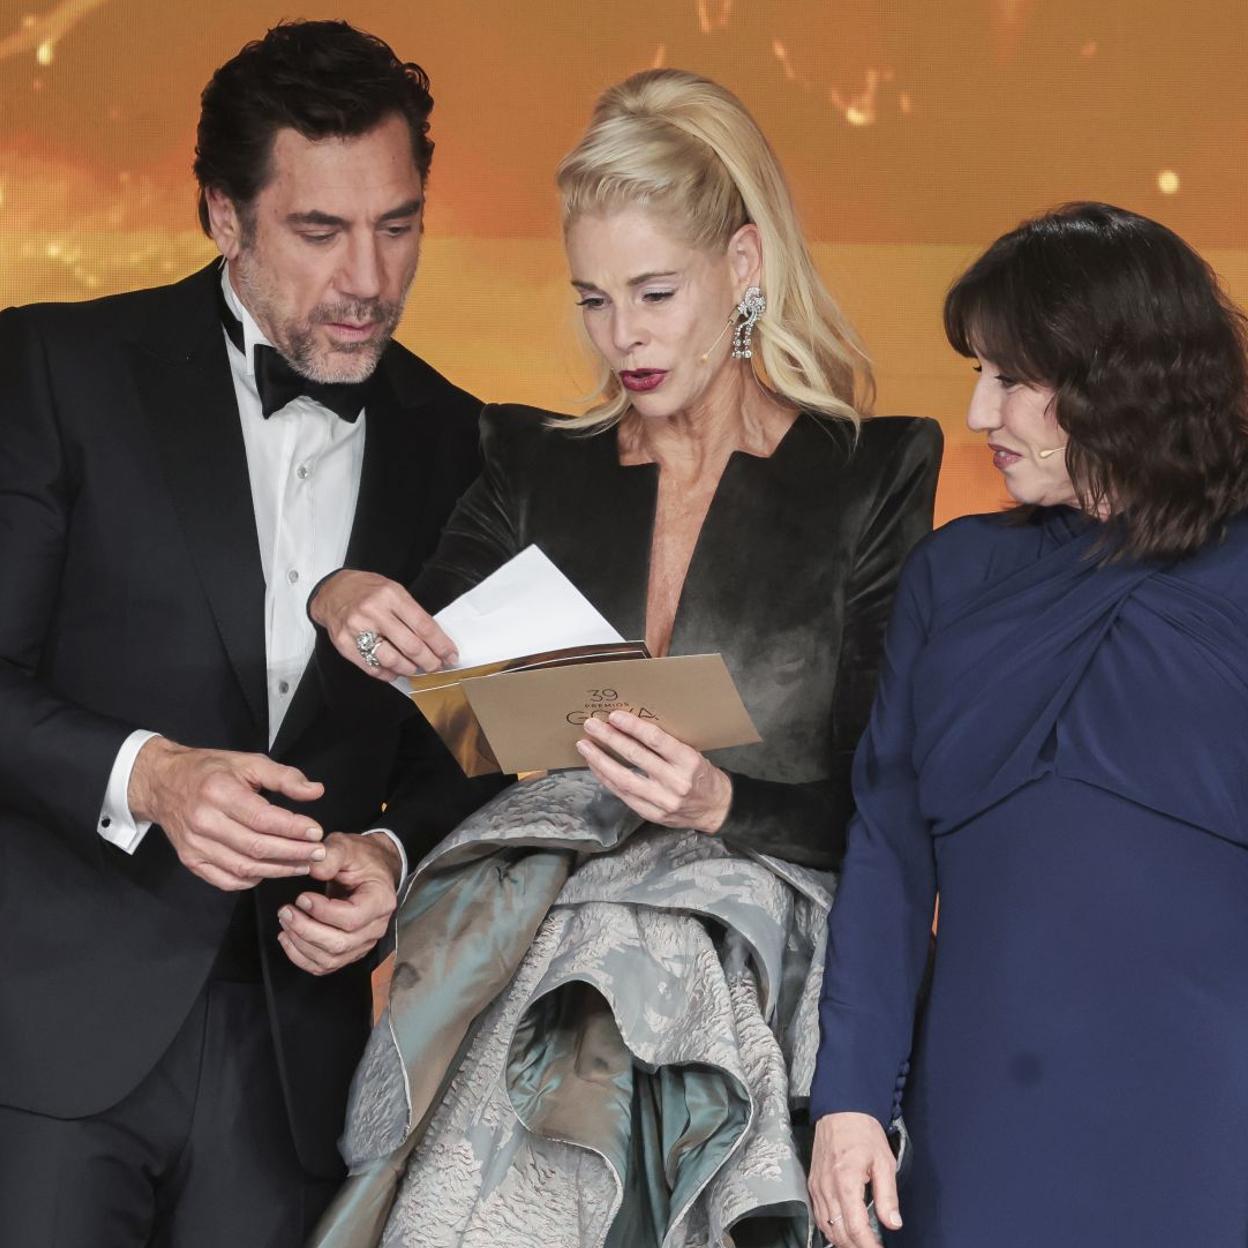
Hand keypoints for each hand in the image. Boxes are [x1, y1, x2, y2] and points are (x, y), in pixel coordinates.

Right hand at [129, 737, 326, 891]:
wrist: (163, 783)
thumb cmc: (210, 770)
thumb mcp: (248, 762)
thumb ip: (284, 777)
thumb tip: (316, 791)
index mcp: (218, 792)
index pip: (262, 818)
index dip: (293, 828)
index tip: (316, 832)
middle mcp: (204, 821)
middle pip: (256, 847)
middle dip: (293, 853)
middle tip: (318, 853)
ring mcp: (194, 845)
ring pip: (243, 868)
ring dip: (278, 870)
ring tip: (303, 864)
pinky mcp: (190, 860)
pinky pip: (226, 880)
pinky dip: (252, 881)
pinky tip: (270, 871)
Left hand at [276, 832, 400, 975]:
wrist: (371, 870)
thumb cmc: (360, 858)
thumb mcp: (348, 846)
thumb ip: (332, 855)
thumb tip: (314, 870)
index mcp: (381, 901)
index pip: (352, 919)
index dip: (323, 912)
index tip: (301, 897)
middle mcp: (376, 928)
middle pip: (339, 944)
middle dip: (305, 930)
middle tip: (285, 911)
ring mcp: (363, 944)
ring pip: (329, 959)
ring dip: (300, 943)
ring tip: (284, 921)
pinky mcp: (349, 952)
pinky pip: (324, 966)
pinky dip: (301, 957)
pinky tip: (287, 938)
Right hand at [309, 569, 457, 680]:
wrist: (332, 591)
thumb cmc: (368, 591)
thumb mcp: (394, 591)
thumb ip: (412, 614)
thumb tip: (435, 642)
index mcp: (391, 595)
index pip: (424, 626)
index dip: (441, 645)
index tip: (451, 656)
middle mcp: (374, 611)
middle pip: (411, 645)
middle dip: (429, 661)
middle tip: (436, 667)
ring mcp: (357, 628)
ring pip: (391, 659)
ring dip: (409, 669)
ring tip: (415, 669)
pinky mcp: (344, 644)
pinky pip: (371, 666)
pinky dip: (387, 673)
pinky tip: (394, 672)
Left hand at [574, 710, 732, 833]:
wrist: (716, 808)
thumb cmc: (702, 775)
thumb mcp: (693, 753)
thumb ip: (666, 744)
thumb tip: (631, 726)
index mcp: (689, 761)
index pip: (656, 740)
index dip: (633, 727)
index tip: (614, 716)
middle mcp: (676, 782)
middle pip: (636, 757)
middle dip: (610, 739)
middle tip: (592, 725)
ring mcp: (662, 801)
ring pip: (624, 779)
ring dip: (601, 761)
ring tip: (585, 747)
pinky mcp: (652, 814)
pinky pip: (623, 795)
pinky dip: (607, 779)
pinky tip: (596, 767)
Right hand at [808, 1112, 901, 1246]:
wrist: (840, 1110)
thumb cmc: (864, 1133)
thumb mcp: (884, 1161)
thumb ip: (888, 1195)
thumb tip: (893, 1224)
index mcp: (846, 1182)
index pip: (856, 1227)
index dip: (869, 1246)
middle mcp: (827, 1188)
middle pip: (839, 1233)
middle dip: (857, 1247)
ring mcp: (817, 1187)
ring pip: (827, 1228)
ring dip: (843, 1241)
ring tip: (860, 1244)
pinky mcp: (813, 1184)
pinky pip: (819, 1216)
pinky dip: (831, 1230)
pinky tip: (843, 1232)